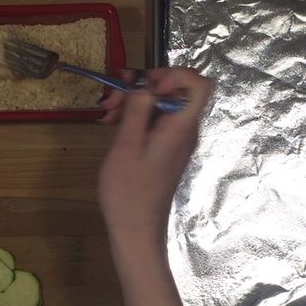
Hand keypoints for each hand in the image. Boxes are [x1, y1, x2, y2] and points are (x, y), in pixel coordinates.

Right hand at [98, 67, 213, 252]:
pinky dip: (135, 116)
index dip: (174, 74)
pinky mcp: (165, 149)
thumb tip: (144, 83)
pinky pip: (155, 120)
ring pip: (161, 104)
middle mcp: (185, 130)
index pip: (199, 84)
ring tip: (106, 112)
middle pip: (174, 89)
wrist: (136, 231)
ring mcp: (176, 140)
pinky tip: (112, 124)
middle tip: (112, 98)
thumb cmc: (130, 192)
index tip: (145, 87)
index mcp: (181, 127)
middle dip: (142, 86)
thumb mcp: (127, 146)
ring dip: (133, 101)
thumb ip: (137, 110)